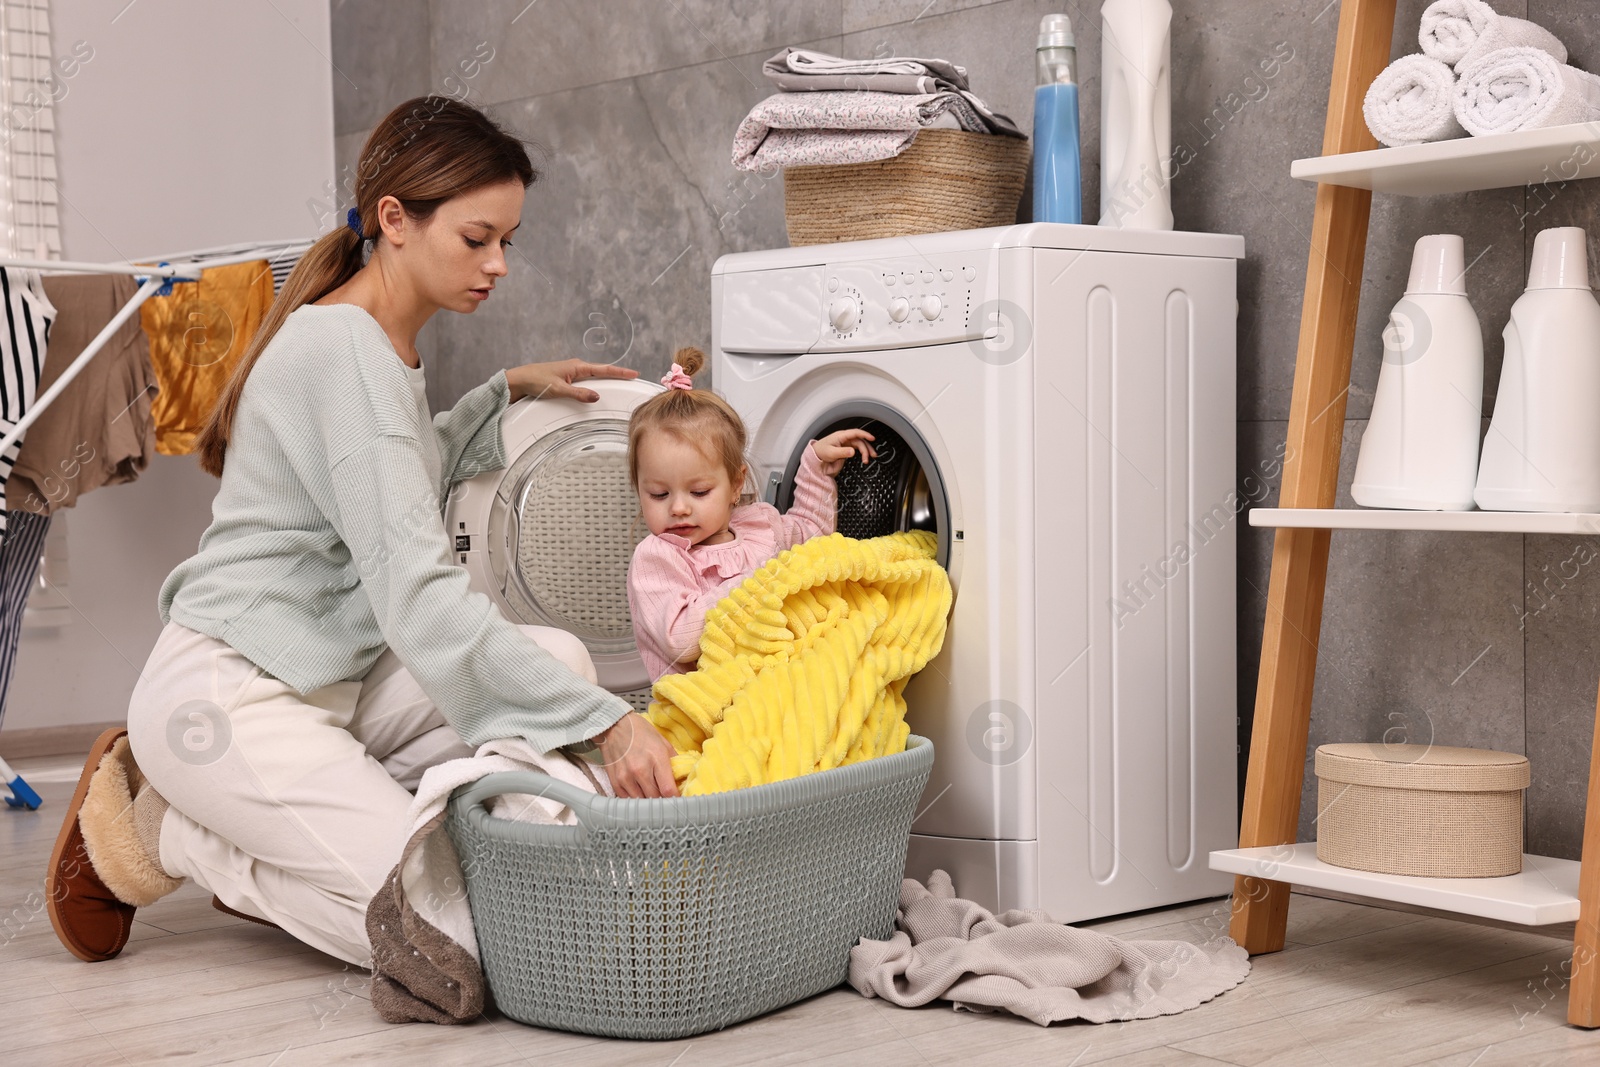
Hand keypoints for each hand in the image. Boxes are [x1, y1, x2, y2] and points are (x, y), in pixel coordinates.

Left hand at [505, 359, 637, 402]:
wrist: (520, 380)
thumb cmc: (536, 381)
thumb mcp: (559, 390)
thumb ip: (578, 394)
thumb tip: (596, 397)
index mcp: (577, 367)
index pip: (604, 369)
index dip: (620, 372)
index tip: (633, 373)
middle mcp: (576, 367)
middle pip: (602, 371)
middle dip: (618, 374)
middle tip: (632, 377)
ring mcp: (572, 372)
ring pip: (595, 375)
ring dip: (608, 378)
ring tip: (621, 381)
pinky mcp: (567, 378)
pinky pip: (587, 380)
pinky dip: (597, 383)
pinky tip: (599, 387)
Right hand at [595, 713, 677, 797]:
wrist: (614, 726)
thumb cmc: (641, 732)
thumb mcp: (663, 742)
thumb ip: (673, 761)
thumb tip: (681, 779)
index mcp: (656, 758)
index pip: (668, 790)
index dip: (675, 798)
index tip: (677, 798)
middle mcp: (640, 770)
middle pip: (655, 798)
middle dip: (662, 799)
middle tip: (665, 795)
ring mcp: (625, 777)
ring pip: (641, 801)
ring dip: (648, 799)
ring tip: (651, 792)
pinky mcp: (615, 781)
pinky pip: (627, 799)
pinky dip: (634, 797)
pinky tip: (638, 790)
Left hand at [811, 429, 876, 476]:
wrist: (815, 455)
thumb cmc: (820, 451)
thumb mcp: (831, 453)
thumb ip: (842, 452)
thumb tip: (853, 452)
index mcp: (841, 436)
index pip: (855, 433)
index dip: (865, 435)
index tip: (872, 438)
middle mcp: (844, 438)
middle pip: (859, 440)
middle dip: (866, 447)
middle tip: (870, 456)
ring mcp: (846, 443)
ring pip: (859, 444)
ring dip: (865, 451)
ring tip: (868, 459)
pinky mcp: (846, 448)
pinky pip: (856, 448)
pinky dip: (861, 452)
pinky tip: (864, 457)